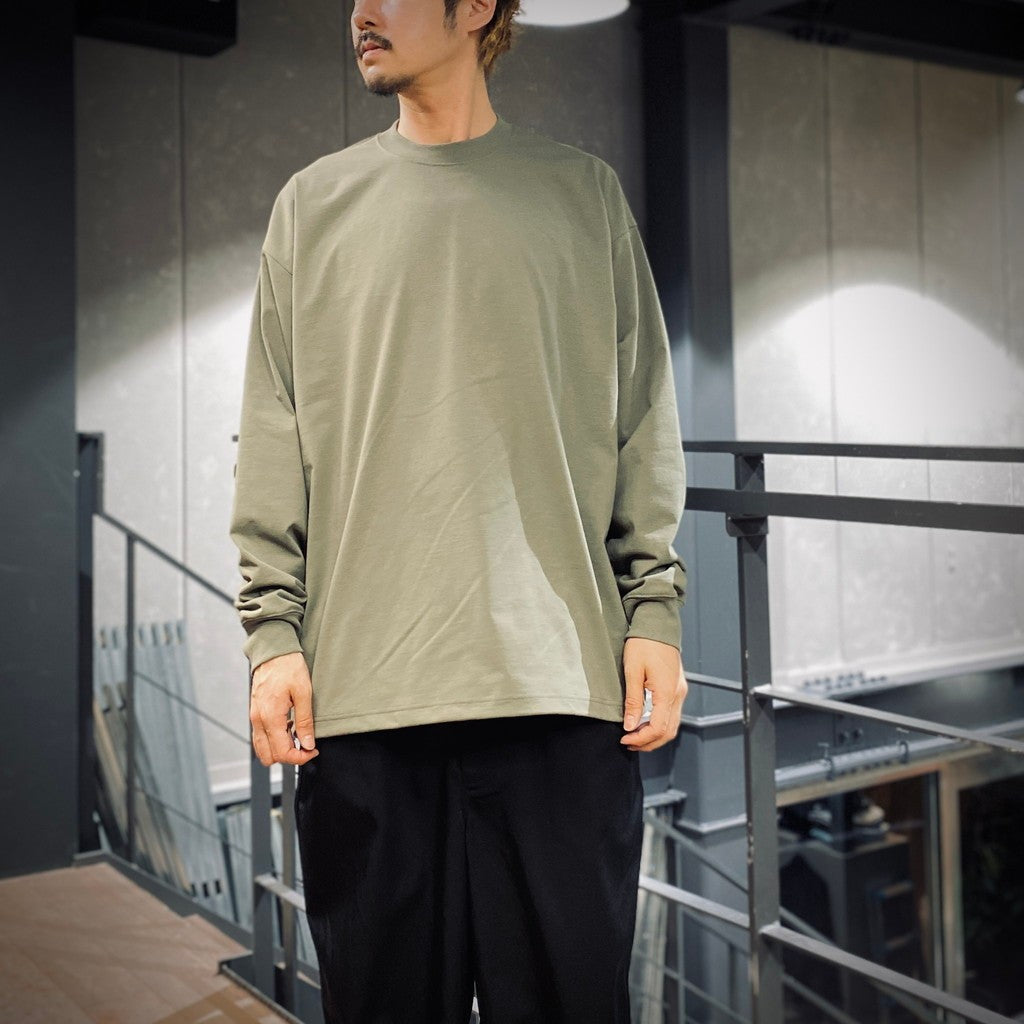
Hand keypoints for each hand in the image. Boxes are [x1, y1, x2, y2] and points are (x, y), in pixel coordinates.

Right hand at [249, 651, 319, 766]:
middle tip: (306, 745)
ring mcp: (255, 717)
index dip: (300, 757)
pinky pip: (261, 736)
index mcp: (270, 717)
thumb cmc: (288, 667)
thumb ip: (304, 721)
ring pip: (262, 749)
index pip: (282, 753)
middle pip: (268, 757)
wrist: (273, 651)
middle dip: (289, 756)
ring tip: (297, 735)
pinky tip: (288, 726)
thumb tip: (308, 744)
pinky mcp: (255, 713)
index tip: (313, 750)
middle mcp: (258, 720)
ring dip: (280, 748)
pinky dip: (274, 739)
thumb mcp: (304, 693)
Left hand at [619, 637, 687, 751]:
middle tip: (629, 743)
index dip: (641, 738)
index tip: (624, 739)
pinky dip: (659, 724)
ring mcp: (679, 691)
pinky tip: (644, 722)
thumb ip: (633, 701)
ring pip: (672, 725)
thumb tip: (631, 726)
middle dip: (649, 742)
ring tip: (635, 736)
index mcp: (667, 692)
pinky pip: (672, 714)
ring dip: (655, 735)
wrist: (657, 624)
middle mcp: (678, 694)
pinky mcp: (677, 687)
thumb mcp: (633, 671)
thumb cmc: (643, 643)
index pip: (658, 728)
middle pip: (668, 731)